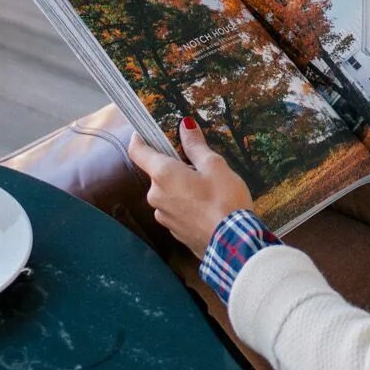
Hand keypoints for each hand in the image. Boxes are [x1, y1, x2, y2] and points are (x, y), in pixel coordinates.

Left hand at [127, 119, 252, 256]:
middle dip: (174, 167)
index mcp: (163, 175)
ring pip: (167, 193)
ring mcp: (164, 216)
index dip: (139, 139)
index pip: (138, 152)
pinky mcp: (174, 231)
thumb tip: (185, 126)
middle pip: (158, 173)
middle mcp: (156, 196)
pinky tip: (206, 206)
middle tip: (198, 165)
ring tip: (207, 188)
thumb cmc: (224, 200)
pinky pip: (175, 210)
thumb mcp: (214, 165)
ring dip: (180, 187)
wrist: (232, 244)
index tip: (142, 133)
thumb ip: (196, 145)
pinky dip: (186, 204)